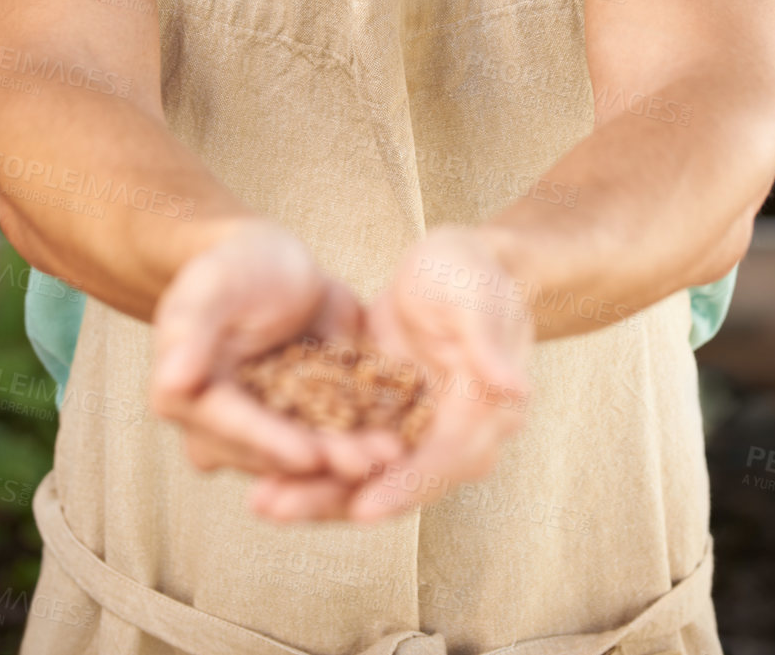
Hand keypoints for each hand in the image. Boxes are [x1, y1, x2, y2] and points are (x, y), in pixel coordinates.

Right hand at [150, 218, 407, 492]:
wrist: (269, 259)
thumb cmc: (232, 265)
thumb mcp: (210, 287)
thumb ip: (189, 332)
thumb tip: (172, 382)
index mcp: (189, 399)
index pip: (234, 429)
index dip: (271, 443)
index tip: (308, 456)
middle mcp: (225, 428)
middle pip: (276, 453)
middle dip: (323, 462)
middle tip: (367, 464)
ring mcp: (268, 430)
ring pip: (311, 453)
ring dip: (350, 459)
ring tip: (393, 455)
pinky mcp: (307, 422)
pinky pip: (337, 435)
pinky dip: (367, 439)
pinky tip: (404, 440)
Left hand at [247, 225, 533, 523]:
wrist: (454, 263)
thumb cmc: (472, 273)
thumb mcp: (478, 297)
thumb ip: (489, 342)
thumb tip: (516, 388)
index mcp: (481, 417)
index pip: (440, 463)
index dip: (402, 487)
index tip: (361, 510)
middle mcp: (446, 437)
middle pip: (391, 482)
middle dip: (335, 500)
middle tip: (276, 508)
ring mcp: (409, 431)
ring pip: (361, 474)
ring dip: (312, 490)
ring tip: (258, 501)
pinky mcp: (379, 416)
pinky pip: (342, 446)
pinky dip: (308, 457)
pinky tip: (260, 464)